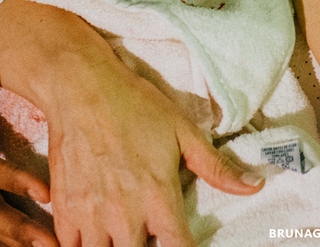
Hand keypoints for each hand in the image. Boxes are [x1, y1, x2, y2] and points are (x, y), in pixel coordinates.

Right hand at [41, 54, 262, 246]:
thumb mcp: (182, 131)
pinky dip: (85, 246)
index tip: (187, 246)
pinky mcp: (65, 211)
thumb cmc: (135, 106)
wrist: (81, 89)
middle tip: (153, 233)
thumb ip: (216, 167)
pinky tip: (98, 236)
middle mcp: (126, 212)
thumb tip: (254, 186)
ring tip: (127, 233)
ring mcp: (92, 215)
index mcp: (159, 195)